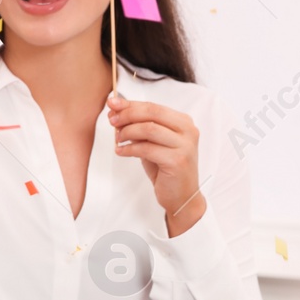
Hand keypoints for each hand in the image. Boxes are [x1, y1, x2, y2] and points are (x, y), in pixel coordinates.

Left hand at [108, 93, 205, 234]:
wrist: (181, 195)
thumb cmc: (164, 166)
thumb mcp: (151, 142)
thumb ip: (138, 125)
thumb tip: (115, 108)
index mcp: (183, 122)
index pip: (153, 106)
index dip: (130, 104)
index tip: (111, 104)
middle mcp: (188, 131)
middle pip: (152, 113)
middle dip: (127, 115)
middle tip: (112, 121)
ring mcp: (185, 146)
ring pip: (149, 129)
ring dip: (128, 132)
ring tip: (118, 140)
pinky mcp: (177, 161)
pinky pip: (147, 149)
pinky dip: (129, 149)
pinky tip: (121, 152)